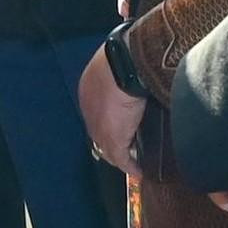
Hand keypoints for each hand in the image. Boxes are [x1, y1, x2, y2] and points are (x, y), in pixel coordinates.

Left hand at [77, 45, 145, 179]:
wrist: (127, 62)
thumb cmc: (126, 56)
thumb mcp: (119, 64)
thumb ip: (122, 73)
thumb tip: (136, 72)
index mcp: (88, 88)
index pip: (97, 110)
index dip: (108, 119)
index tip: (122, 124)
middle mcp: (88, 108)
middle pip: (99, 130)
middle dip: (111, 140)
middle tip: (128, 148)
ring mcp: (98, 125)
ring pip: (107, 147)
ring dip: (120, 155)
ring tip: (133, 162)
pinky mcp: (112, 138)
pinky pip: (121, 157)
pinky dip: (130, 166)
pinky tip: (139, 171)